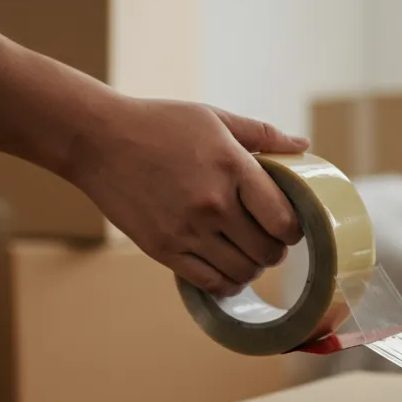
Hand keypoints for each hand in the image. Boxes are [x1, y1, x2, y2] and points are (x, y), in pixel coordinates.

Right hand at [66, 94, 309, 295]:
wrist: (98, 140)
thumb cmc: (159, 124)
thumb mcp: (214, 119)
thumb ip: (262, 135)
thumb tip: (303, 147)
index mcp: (232, 167)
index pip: (284, 220)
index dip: (294, 229)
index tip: (287, 225)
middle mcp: (213, 203)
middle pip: (268, 252)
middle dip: (275, 250)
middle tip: (267, 240)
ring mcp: (187, 230)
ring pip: (243, 272)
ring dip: (251, 268)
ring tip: (244, 253)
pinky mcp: (163, 249)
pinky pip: (211, 283)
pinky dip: (226, 282)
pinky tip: (225, 268)